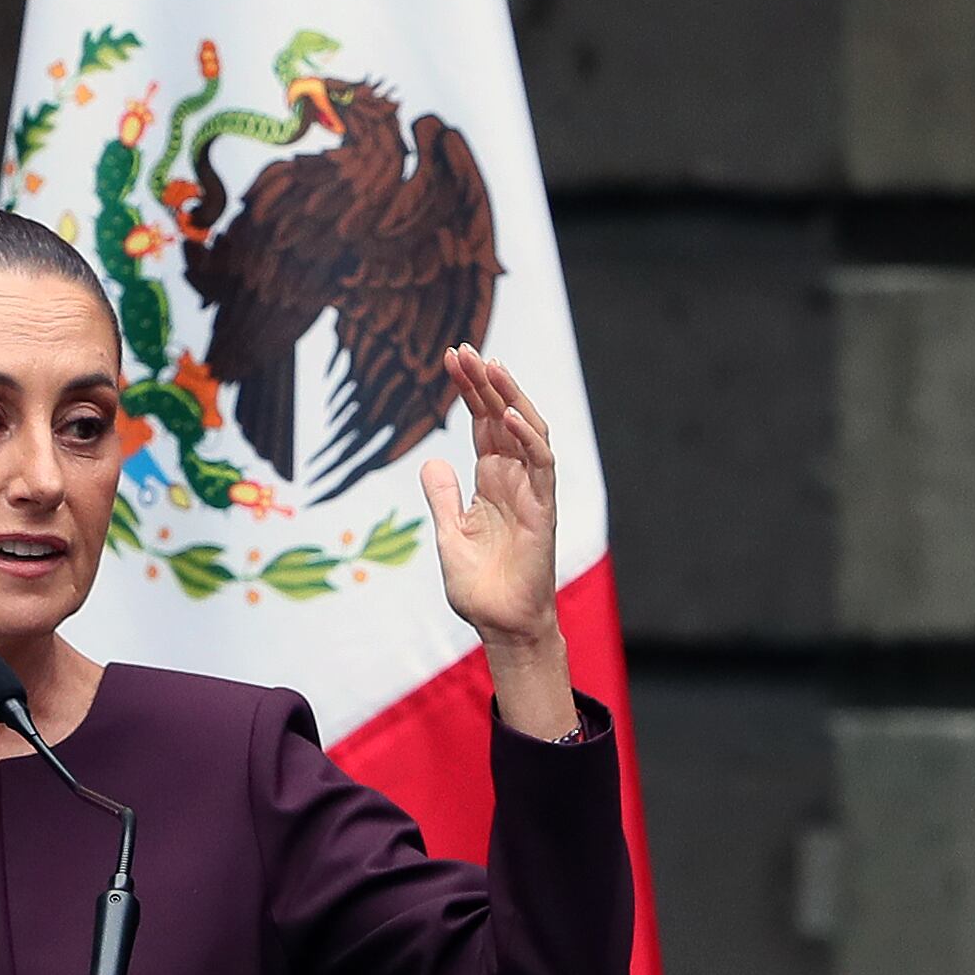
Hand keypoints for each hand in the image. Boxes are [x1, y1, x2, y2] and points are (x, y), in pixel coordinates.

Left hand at [419, 345, 558, 648]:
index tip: (451, 358)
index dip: (469, 390)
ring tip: (490, 365)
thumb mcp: (449, 534)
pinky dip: (527, 439)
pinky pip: (541, 466)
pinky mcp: (543, 510)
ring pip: (527, 431)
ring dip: (509, 397)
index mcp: (491, 480)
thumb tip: (431, 461)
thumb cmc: (480, 587)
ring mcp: (532, 491)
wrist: (501, 625)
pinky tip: (508, 415)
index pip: (481, 423)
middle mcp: (514, 479)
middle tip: (463, 349)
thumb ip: (442, 497)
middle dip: (484, 382)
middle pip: (501, 417)